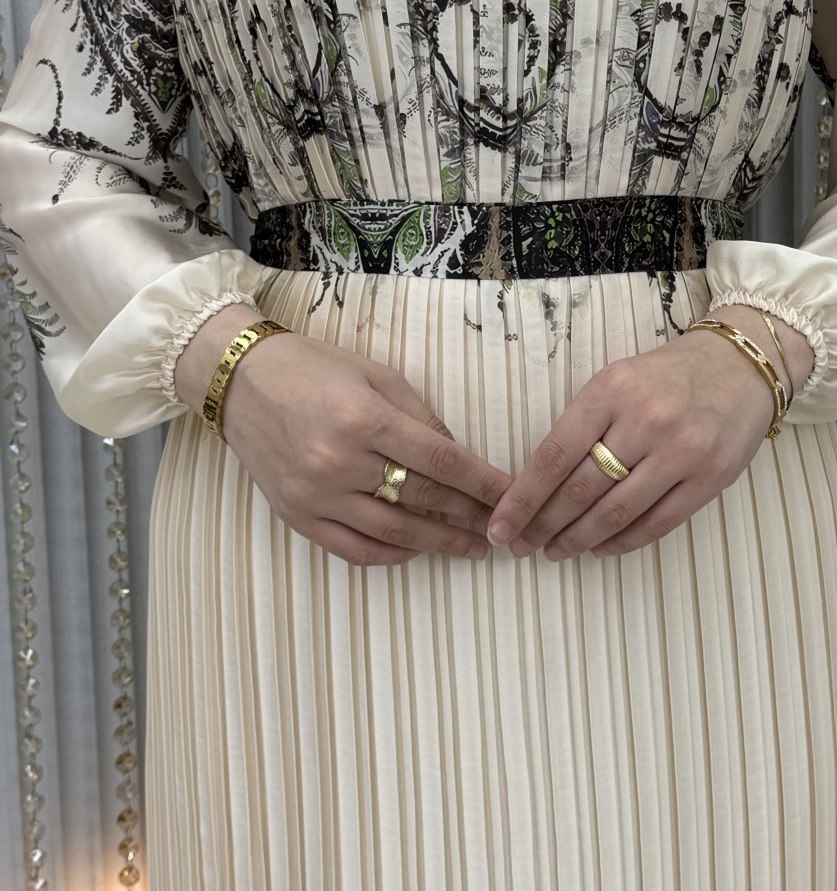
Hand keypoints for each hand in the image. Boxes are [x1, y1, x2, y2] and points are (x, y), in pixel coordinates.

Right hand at [175, 304, 514, 565]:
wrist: (240, 380)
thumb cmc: (313, 367)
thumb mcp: (375, 374)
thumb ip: (419, 415)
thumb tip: (458, 455)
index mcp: (365, 417)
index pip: (442, 459)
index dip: (482, 482)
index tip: (512, 495)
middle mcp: (340, 461)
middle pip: (423, 498)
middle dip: (469, 514)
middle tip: (502, 525)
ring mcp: (316, 494)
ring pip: (393, 531)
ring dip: (440, 543)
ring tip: (472, 547)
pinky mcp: (296, 516)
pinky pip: (353, 549)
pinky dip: (391, 554)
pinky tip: (417, 549)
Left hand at [485, 306, 811, 560]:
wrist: (740, 364)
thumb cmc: (666, 376)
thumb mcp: (616, 380)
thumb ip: (582, 424)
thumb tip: (536, 483)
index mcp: (610, 390)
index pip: (553, 455)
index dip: (522, 499)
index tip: (499, 527)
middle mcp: (645, 420)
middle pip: (580, 489)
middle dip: (543, 525)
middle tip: (521, 546)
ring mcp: (681, 451)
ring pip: (615, 513)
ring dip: (578, 540)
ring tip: (555, 551)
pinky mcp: (710, 478)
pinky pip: (656, 524)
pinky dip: (622, 542)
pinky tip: (600, 548)